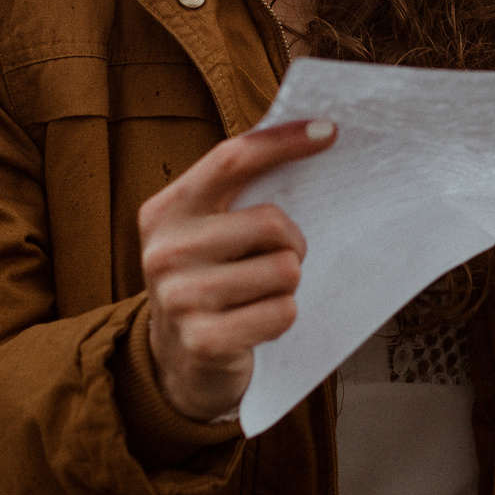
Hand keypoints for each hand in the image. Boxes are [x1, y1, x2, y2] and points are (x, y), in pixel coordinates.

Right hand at [136, 118, 336, 420]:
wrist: (178, 363)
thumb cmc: (210, 281)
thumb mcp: (208, 232)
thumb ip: (239, 193)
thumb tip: (313, 135)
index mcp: (166, 211)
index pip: (230, 160)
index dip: (282, 141)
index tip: (329, 131)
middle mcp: (165, 250)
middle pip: (271, 222)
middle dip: (291, 243)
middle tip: (275, 260)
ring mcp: (180, 298)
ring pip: (285, 271)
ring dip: (286, 286)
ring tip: (258, 296)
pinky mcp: (204, 341)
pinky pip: (283, 312)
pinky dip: (282, 318)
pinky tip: (255, 325)